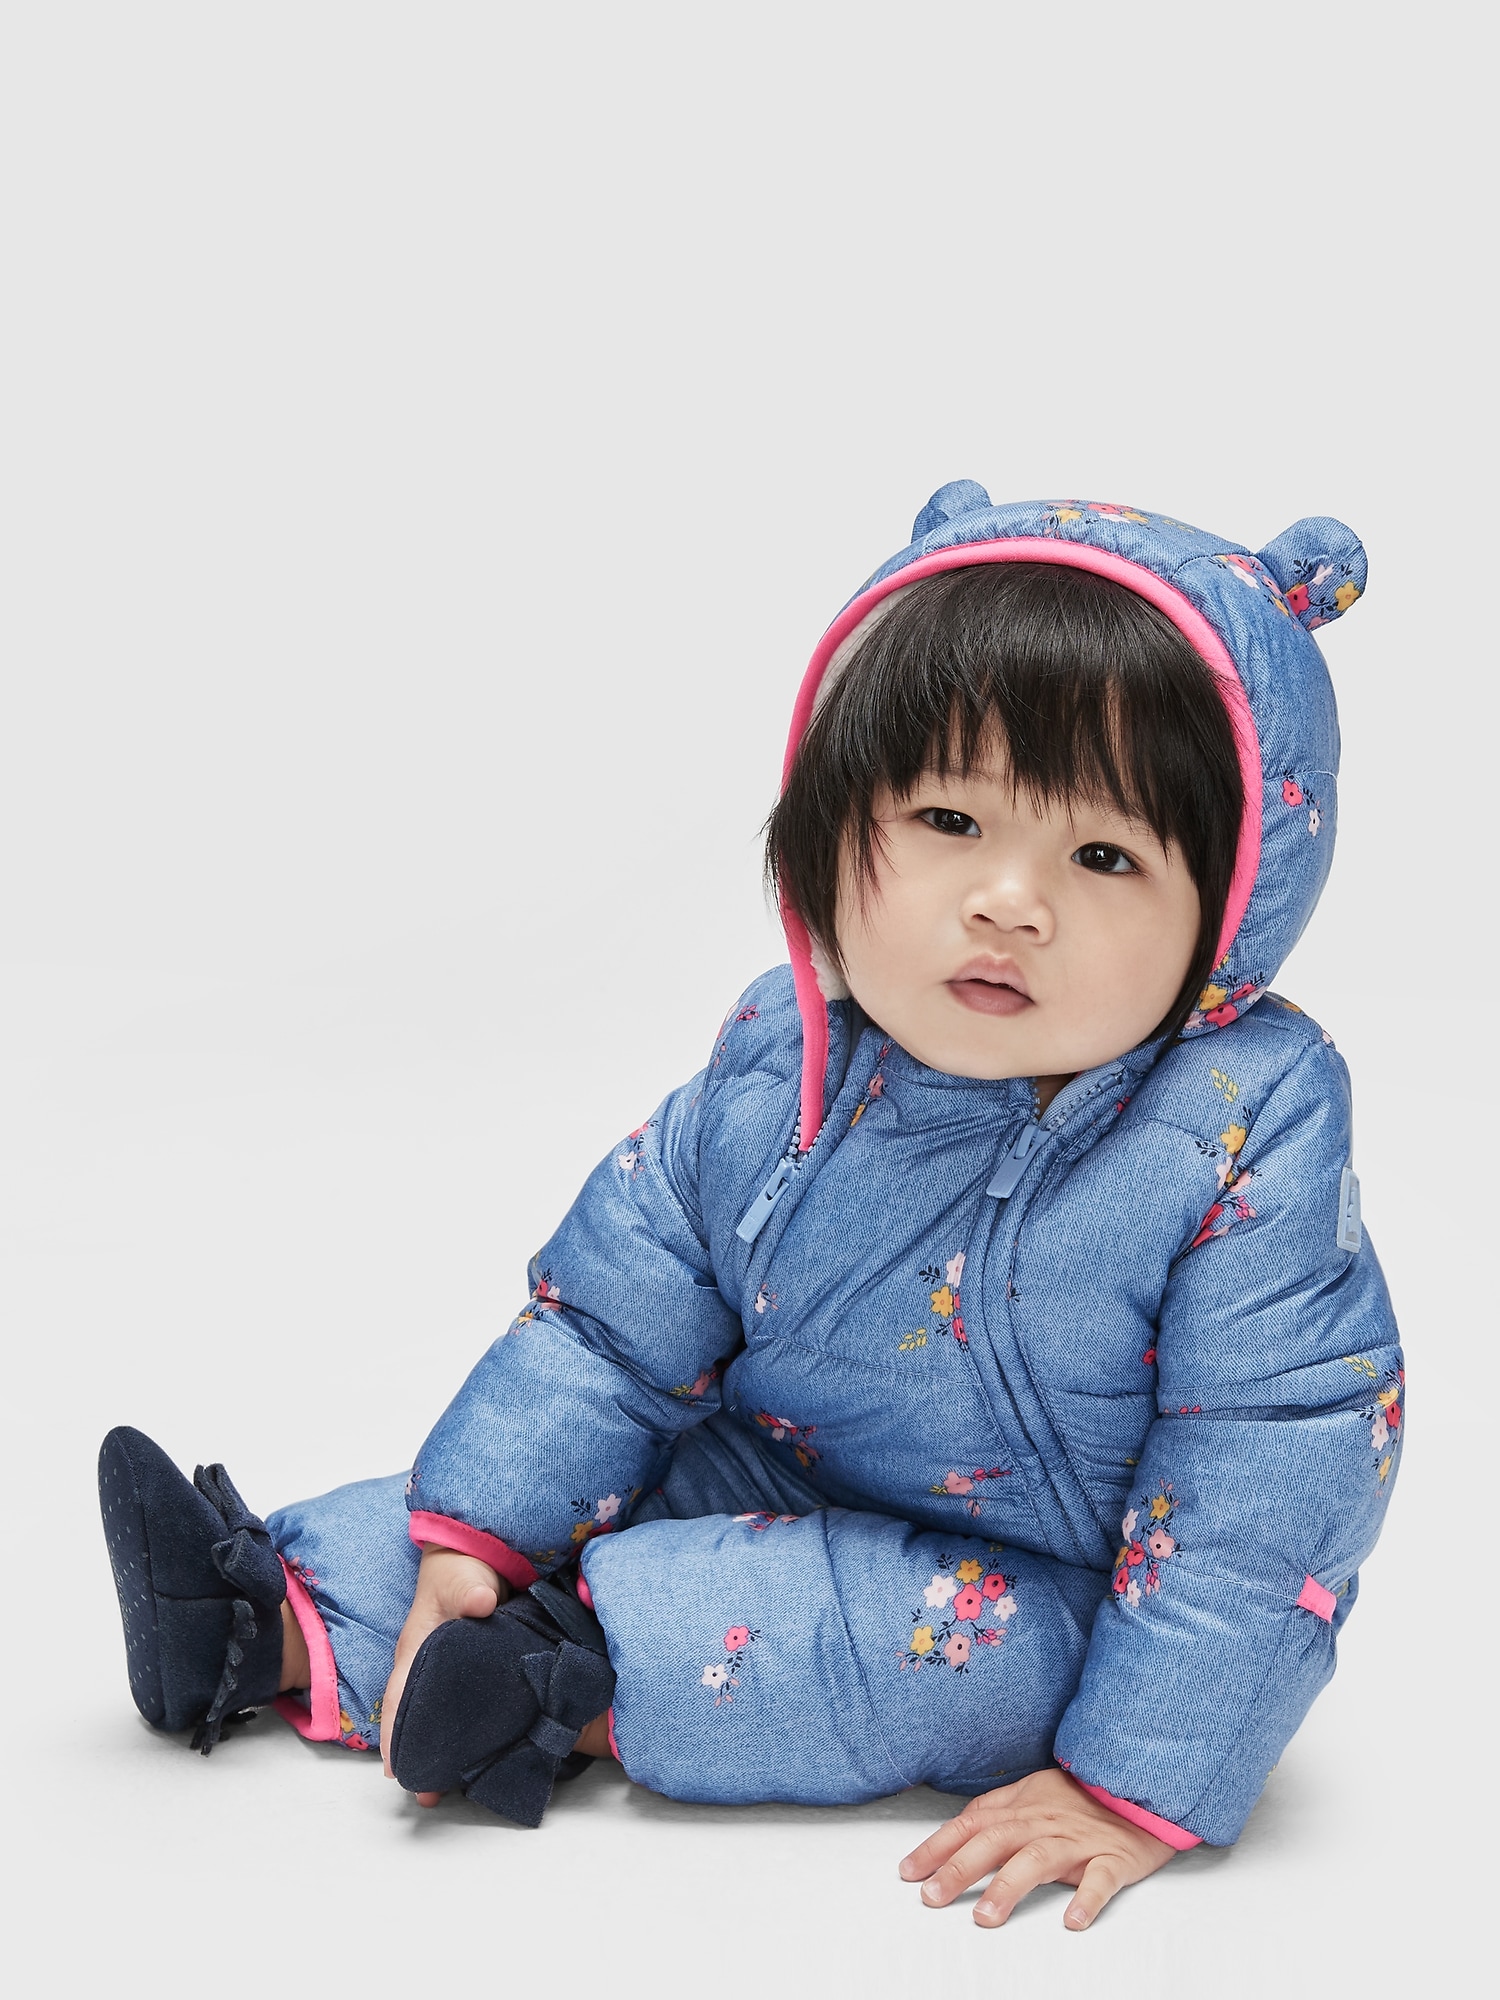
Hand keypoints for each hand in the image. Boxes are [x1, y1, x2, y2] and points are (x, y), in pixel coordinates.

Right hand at [380, 1544, 506, 1799]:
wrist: (476, 1558)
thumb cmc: (461, 1572)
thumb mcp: (463, 1579)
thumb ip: (469, 1591)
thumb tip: (481, 1602)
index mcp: (415, 1650)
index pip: (399, 1697)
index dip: (395, 1735)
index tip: (395, 1772)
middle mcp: (426, 1667)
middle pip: (416, 1719)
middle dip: (418, 1755)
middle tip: (427, 1796)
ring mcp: (448, 1673)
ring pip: (438, 1718)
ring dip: (442, 1750)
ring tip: (450, 1791)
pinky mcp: (472, 1674)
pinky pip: (464, 1709)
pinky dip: (467, 1733)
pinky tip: (481, 1754)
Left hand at [899, 1768, 1176, 1928]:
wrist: (1139, 1786)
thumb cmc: (1082, 1795)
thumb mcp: (1033, 1790)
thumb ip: (997, 1807)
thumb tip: (960, 1824)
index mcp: (1021, 1808)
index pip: (969, 1825)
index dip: (937, 1847)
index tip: (908, 1872)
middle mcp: (1042, 1823)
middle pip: (994, 1842)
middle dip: (958, 1869)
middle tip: (931, 1897)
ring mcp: (1077, 1841)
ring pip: (1038, 1860)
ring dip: (1009, 1887)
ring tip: (986, 1916)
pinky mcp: (1113, 1858)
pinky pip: (1100, 1879)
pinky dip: (1087, 1899)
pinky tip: (1073, 1920)